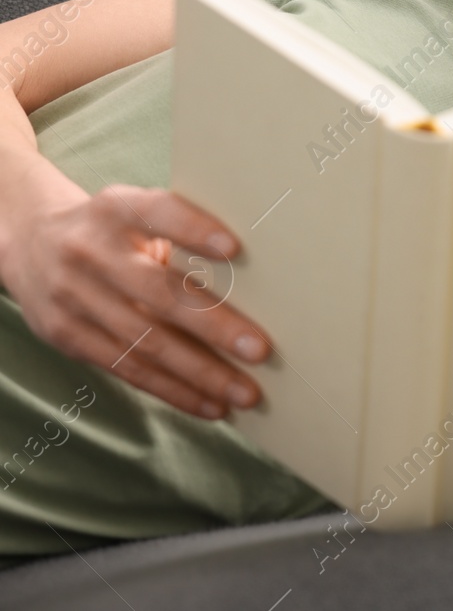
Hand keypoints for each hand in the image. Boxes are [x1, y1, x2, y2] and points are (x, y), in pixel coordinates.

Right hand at [0, 166, 270, 419]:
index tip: (234, 247)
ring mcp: (73, 297)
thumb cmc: (112, 229)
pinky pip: (127, 370)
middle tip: (260, 349)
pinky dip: (173, 390)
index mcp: (116, 209)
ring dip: (200, 373)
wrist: (28, 243)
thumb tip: (261, 273)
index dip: (193, 228)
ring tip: (245, 393)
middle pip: (156, 292)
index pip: (157, 213)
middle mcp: (90, 251)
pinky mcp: (67, 336)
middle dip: (212, 325)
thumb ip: (179, 233)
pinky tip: (211, 405)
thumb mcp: (134, 214)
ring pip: (144, 342)